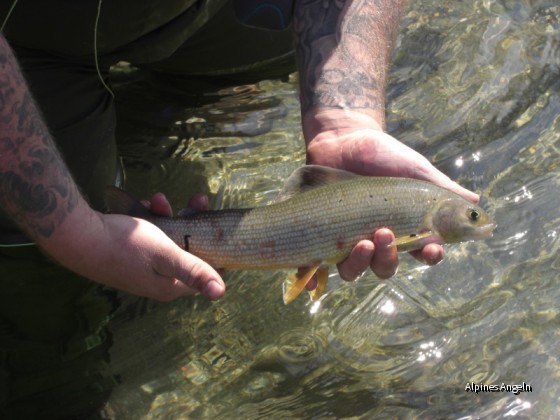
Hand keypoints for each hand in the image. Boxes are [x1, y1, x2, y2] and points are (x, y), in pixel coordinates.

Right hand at [43, 196, 224, 301]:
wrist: (76, 237)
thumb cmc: (124, 246)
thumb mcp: (166, 255)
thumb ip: (193, 270)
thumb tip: (220, 293)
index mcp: (170, 286)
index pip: (205, 272)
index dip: (215, 248)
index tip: (219, 226)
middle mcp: (158, 281)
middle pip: (188, 250)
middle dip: (192, 223)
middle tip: (196, 200)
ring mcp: (143, 268)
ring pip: (169, 239)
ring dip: (168, 216)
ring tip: (159, 199)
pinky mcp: (130, 256)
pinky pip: (150, 236)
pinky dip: (150, 219)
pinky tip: (143, 204)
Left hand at [304, 111, 479, 281]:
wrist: (343, 139)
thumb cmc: (383, 154)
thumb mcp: (414, 169)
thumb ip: (442, 188)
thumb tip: (477, 203)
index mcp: (404, 228)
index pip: (421, 252)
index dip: (429, 255)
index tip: (431, 248)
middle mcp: (378, 239)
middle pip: (386, 267)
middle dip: (389, 258)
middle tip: (386, 233)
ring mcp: (349, 240)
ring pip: (356, 270)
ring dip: (360, 263)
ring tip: (363, 242)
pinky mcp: (324, 236)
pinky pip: (320, 264)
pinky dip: (316, 275)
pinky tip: (315, 274)